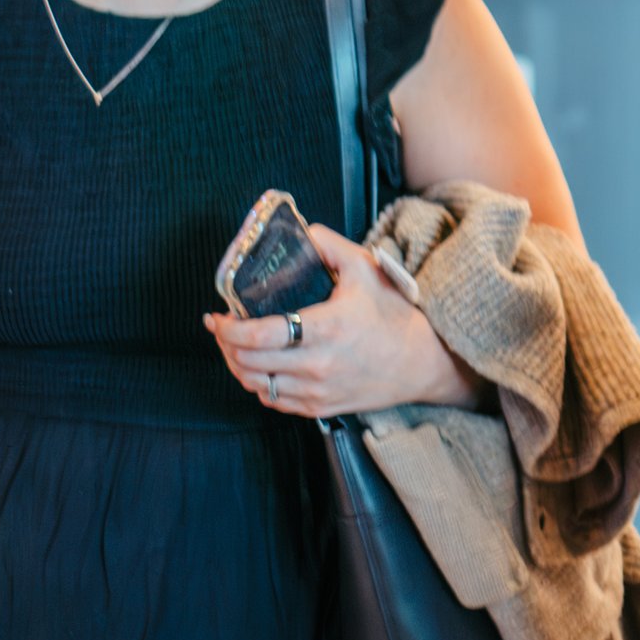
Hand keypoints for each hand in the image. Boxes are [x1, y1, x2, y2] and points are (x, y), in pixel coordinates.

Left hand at [207, 222, 478, 417]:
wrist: (423, 362)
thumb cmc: (394, 314)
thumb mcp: (365, 269)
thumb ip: (328, 245)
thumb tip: (300, 231)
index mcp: (326, 328)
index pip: (260, 335)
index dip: (229, 328)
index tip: (217, 316)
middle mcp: (318, 365)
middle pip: (249, 362)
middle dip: (225, 344)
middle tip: (221, 328)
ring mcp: (318, 391)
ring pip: (257, 385)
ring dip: (237, 366)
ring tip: (233, 347)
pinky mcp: (321, 408)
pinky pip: (275, 401)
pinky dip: (258, 385)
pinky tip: (258, 368)